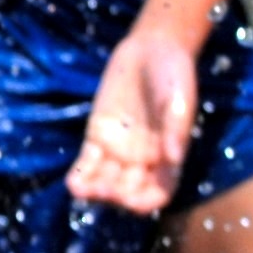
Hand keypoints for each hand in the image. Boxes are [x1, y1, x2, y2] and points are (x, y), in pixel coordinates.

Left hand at [66, 29, 197, 214]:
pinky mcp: (98, 137)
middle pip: (127, 192)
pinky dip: (80, 175)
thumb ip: (176, 128)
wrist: (152, 50)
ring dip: (93, 191)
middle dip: (115, 197)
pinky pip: (87, 163)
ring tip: (82, 190)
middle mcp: (143, 161)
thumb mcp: (179, 99)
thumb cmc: (174, 75)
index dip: (145, 202)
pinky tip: (72, 183)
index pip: (158, 194)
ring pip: (104, 181)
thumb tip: (173, 159)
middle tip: (103, 189)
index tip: (132, 198)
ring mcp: (119, 150)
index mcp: (168, 158)